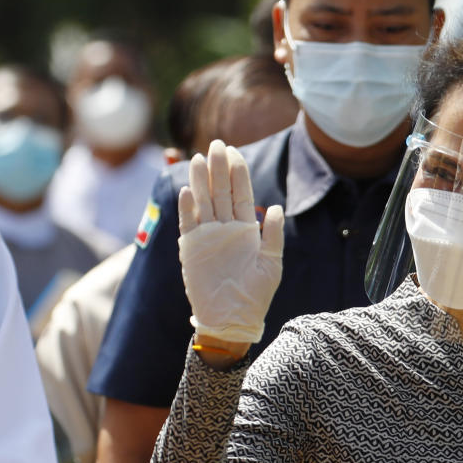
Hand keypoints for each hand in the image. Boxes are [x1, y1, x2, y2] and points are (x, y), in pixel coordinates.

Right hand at [177, 140, 283, 344]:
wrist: (233, 319)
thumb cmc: (256, 295)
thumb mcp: (272, 264)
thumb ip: (273, 235)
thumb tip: (276, 207)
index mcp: (246, 229)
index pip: (240, 194)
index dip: (238, 173)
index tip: (235, 151)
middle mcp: (225, 228)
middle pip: (220, 191)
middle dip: (218, 168)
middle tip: (216, 144)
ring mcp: (207, 237)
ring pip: (203, 202)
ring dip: (200, 180)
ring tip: (198, 158)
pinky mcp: (191, 249)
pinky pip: (187, 224)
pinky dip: (187, 208)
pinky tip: (187, 190)